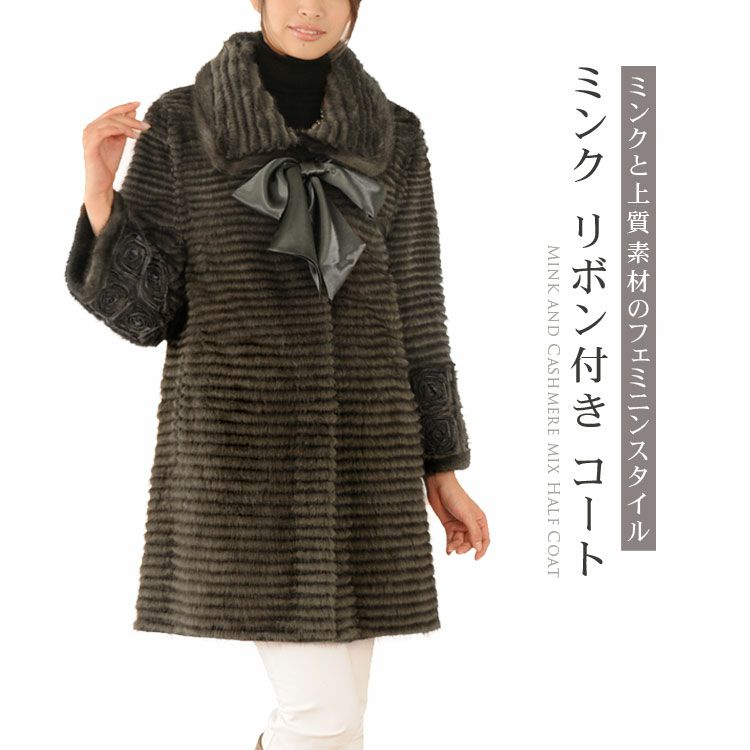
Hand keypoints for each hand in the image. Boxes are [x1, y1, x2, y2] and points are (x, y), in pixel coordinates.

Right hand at [81, 100, 151, 232]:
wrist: (100, 183)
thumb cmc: (108, 164)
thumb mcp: (119, 143)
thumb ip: (124, 129)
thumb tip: (133, 113)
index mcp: (96, 127)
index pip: (111, 112)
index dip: (124, 107)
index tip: (139, 103)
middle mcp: (90, 128)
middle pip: (112, 116)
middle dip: (131, 118)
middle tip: (146, 124)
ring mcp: (88, 136)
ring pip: (110, 122)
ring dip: (128, 124)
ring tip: (142, 131)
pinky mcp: (90, 145)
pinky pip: (105, 131)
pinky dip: (120, 131)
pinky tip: (133, 136)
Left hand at [425, 472, 488, 559]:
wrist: (439, 487)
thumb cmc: (456, 497)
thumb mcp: (467, 515)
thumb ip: (473, 532)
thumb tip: (478, 547)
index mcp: (480, 520)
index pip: (484, 539)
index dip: (481, 549)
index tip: (476, 558)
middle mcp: (471, 524)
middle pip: (471, 542)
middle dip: (465, 547)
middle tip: (457, 550)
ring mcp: (459, 525)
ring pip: (460, 542)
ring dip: (456, 546)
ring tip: (450, 547)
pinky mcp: (449, 525)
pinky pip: (451, 539)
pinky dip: (449, 545)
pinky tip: (447, 550)